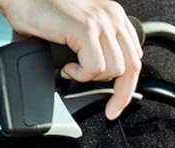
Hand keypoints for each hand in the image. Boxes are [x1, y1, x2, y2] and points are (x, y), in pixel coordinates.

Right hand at [0, 0, 142, 119]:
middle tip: (110, 110)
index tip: (118, 101)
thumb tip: (102, 77)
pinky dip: (81, 75)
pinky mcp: (86, 29)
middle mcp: (111, 17)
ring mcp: (100, 22)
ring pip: (114, 70)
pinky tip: (68, 68)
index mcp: (113, 16)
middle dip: (122, 95)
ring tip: (73, 71)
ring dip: (91, 78)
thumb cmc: (40, 9)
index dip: (128, 84)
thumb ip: (95, 46)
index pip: (134, 56)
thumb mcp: (78, 29)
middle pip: (132, 66)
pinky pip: (95, 67)